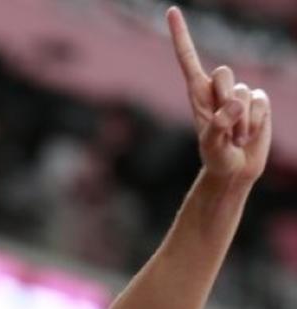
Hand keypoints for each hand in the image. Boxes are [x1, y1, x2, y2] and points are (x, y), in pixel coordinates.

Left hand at [168, 7, 270, 184]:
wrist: (235, 169)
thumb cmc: (215, 156)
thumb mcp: (211, 144)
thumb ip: (220, 124)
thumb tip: (237, 102)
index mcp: (196, 93)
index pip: (188, 58)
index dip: (181, 35)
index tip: (172, 10)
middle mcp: (216, 90)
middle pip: (224, 73)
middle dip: (224, 98)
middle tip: (223, 126)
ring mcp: (239, 94)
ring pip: (244, 91)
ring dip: (241, 120)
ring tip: (235, 137)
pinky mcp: (258, 102)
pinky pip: (261, 103)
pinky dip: (255, 121)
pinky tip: (248, 134)